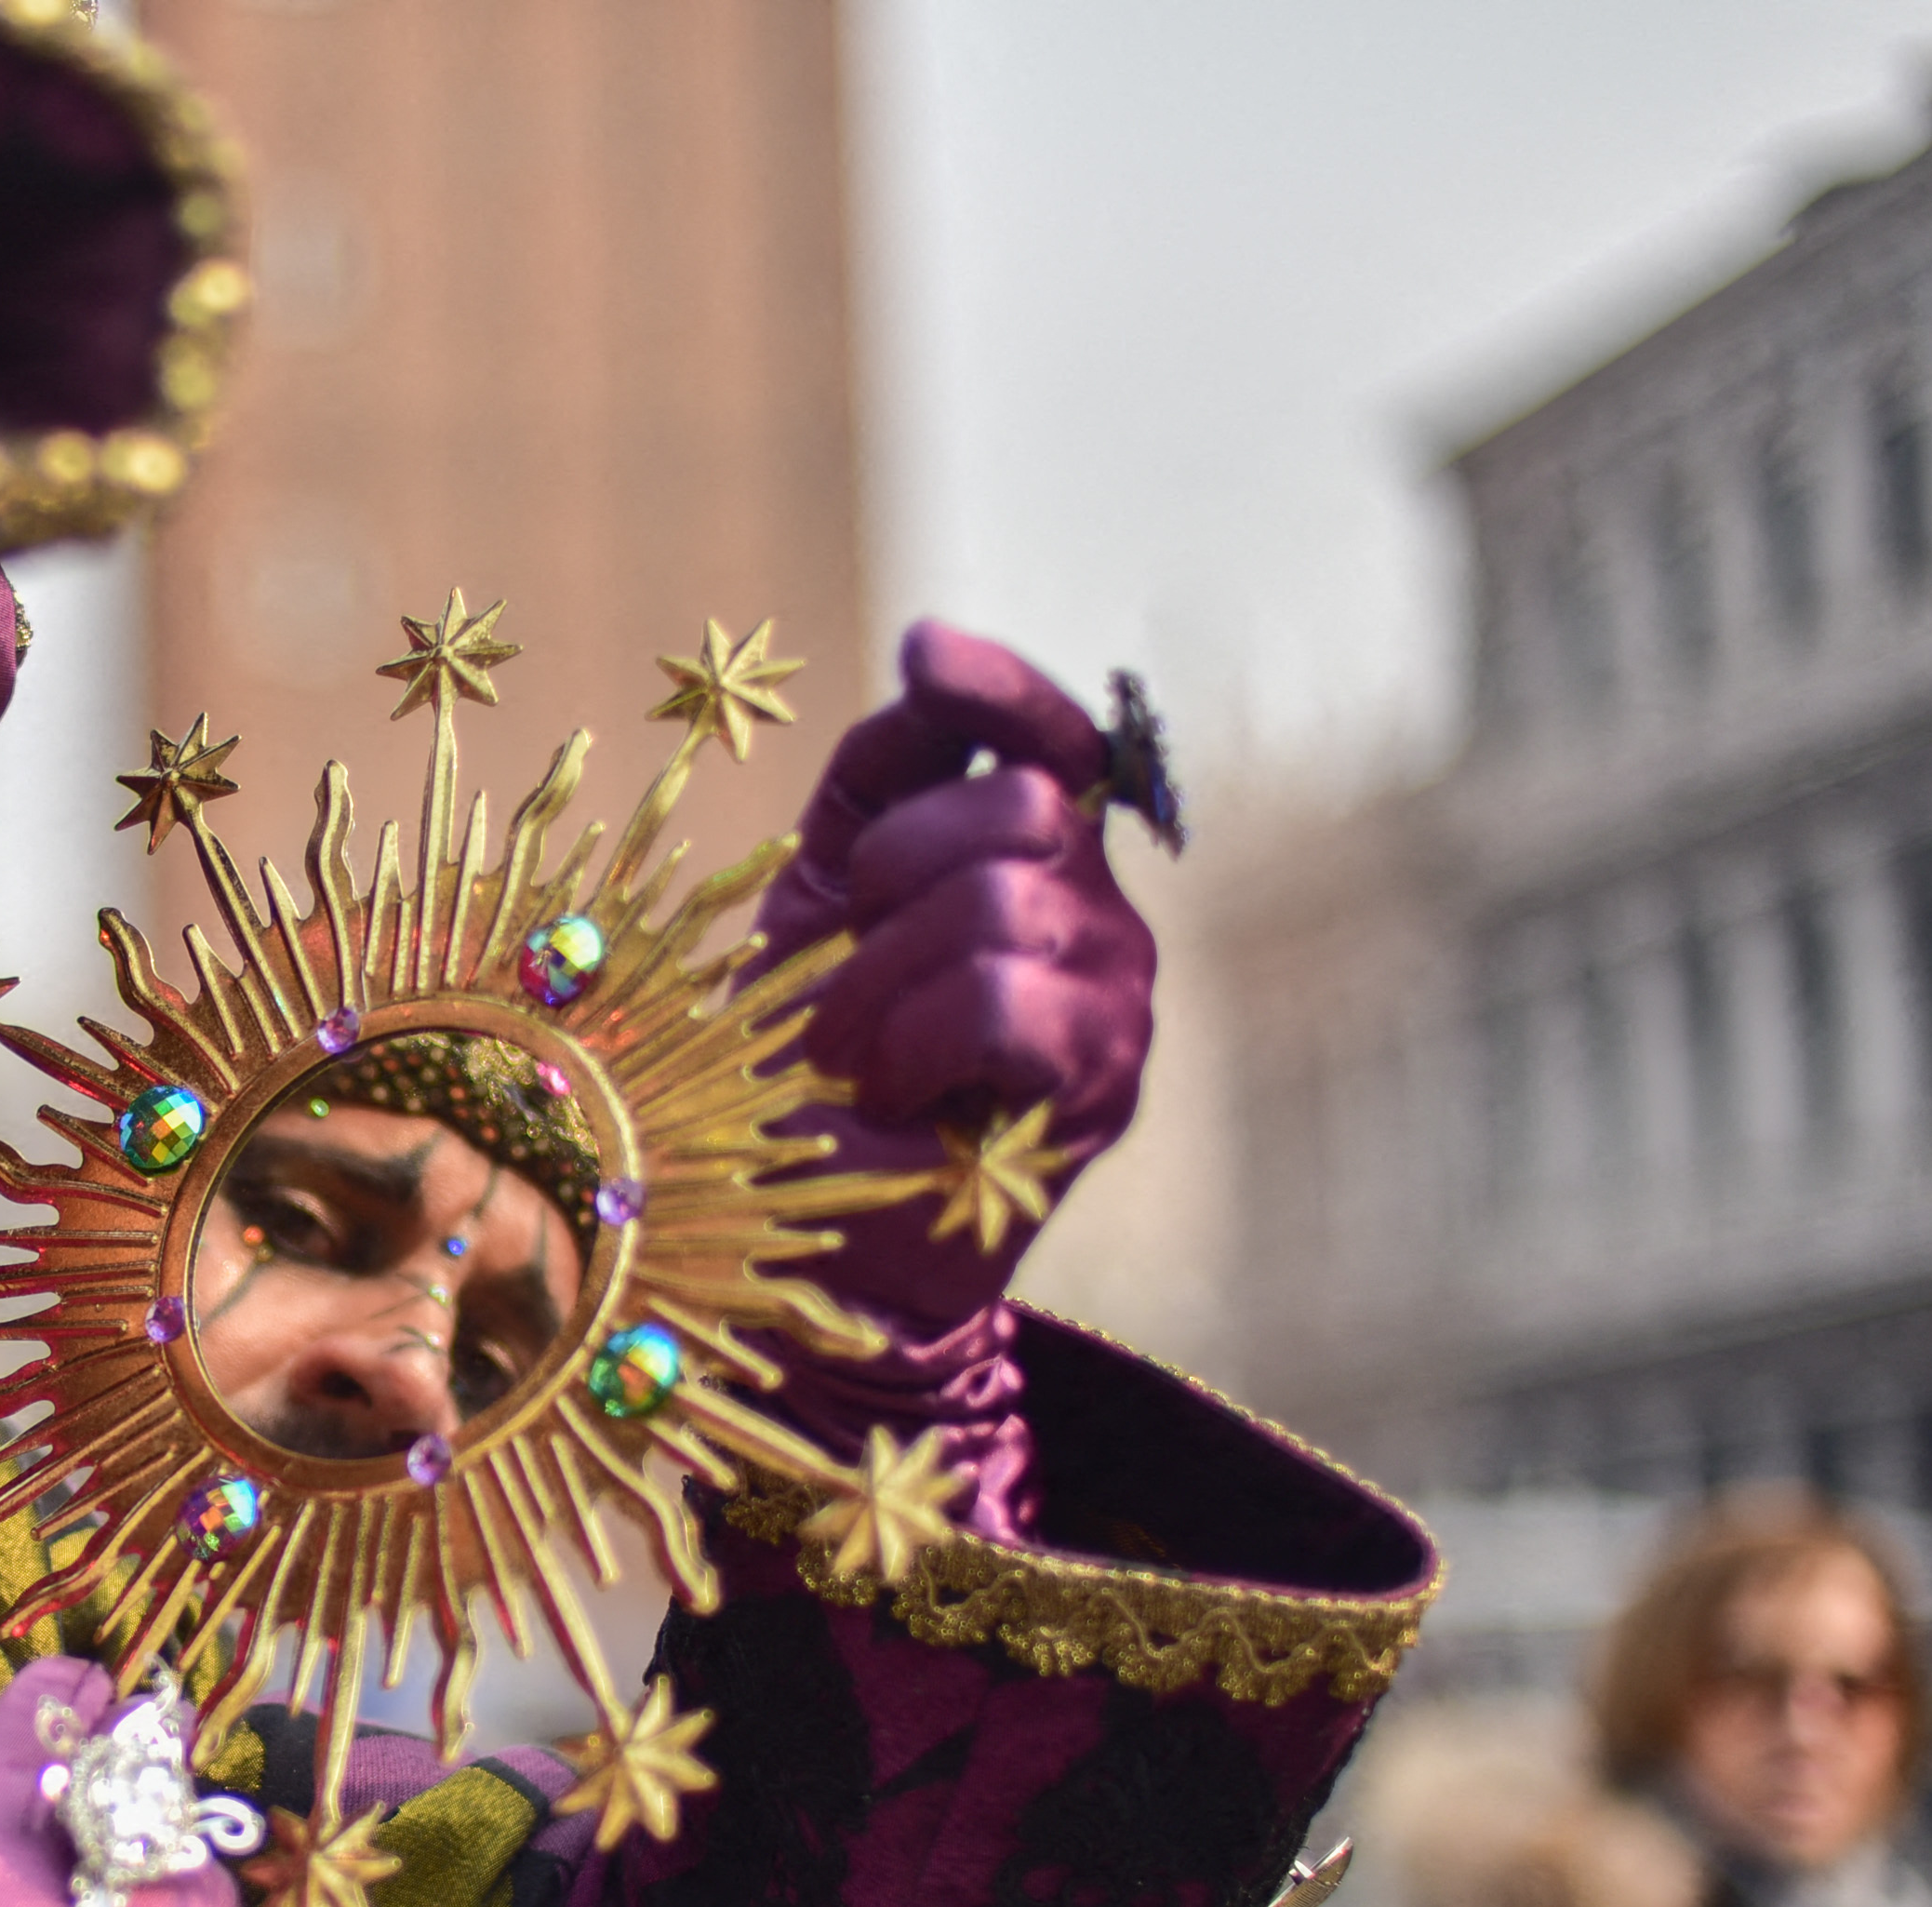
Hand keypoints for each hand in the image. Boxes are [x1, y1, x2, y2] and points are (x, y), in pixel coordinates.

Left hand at [756, 621, 1156, 1342]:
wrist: (815, 1230)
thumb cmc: (814, 1065)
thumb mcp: (824, 897)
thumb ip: (880, 781)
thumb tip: (929, 651)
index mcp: (1030, 859)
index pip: (1049, 733)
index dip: (997, 686)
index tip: (921, 655)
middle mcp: (1096, 908)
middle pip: (1011, 806)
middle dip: (888, 885)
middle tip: (841, 994)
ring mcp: (1118, 990)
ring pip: (994, 902)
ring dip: (877, 989)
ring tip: (858, 1063)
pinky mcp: (1104, 1076)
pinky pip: (998, 996)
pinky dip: (914, 1043)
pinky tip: (901, 1095)